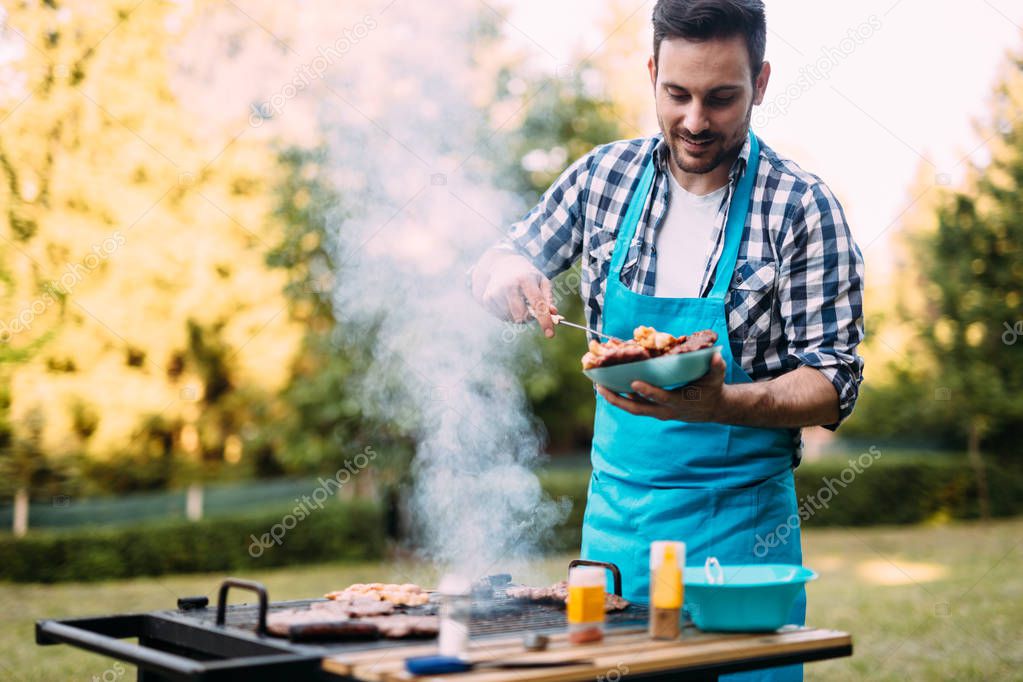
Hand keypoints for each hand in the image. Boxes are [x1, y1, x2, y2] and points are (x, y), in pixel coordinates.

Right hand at [471, 250, 557, 336]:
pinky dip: (509, 314)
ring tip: (518, 301)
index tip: (550, 334)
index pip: (537, 303)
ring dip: (519, 316)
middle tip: (531, 310)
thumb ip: (548, 298)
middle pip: (522, 315)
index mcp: (525, 279)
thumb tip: (553, 314)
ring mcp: (496, 292)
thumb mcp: (541, 281)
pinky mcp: (487, 299)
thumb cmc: (526, 275)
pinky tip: (508, 301)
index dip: (544, 320)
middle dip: (530, 318)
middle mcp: (509, 285)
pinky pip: (502, 318)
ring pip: (512, 319)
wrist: (501, 264)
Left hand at [595, 352, 728, 421]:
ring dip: (615, 398)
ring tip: (598, 385)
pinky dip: (621, 397)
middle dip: (618, 400)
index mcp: (679, 402)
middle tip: (601, 387)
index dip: (648, 391)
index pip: (661, 398)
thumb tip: (716, 355)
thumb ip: (716, 367)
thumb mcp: (717, 378)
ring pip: (632, 408)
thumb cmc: (713, 390)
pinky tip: (609, 386)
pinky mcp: (654, 409)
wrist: (713, 408)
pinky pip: (634, 405)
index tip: (634, 382)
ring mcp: (658, 411)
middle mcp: (665, 410)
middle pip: (638, 409)